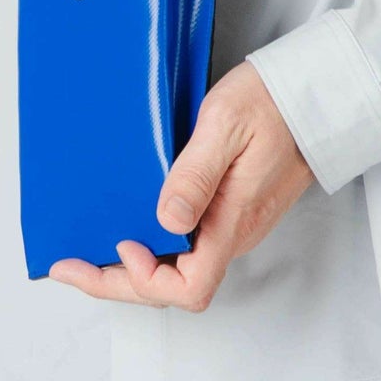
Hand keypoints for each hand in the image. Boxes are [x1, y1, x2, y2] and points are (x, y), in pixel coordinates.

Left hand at [48, 61, 315, 311]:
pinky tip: (127, 225)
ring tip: (86, 251)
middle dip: (116, 282)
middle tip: (68, 266)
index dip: (143, 280)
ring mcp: (232, 224)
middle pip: (172, 285)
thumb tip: (166, 223)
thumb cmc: (270, 102)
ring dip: (130, 267)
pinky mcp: (229, 210)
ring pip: (178, 267)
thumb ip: (195, 176)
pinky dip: (150, 245)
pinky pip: (187, 245)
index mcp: (231, 221)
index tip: (115, 246)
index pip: (186, 287)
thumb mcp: (224, 127)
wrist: (312, 93)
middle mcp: (232, 233)